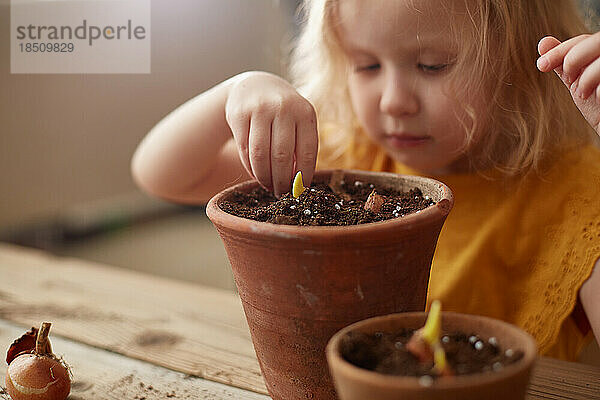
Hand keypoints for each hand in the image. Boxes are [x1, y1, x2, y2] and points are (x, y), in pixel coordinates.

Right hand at [225, 72, 317, 196]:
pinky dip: (250, 167)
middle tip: (281, 193)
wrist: (254, 86)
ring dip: (264, 177)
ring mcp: (259, 109)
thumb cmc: (283, 113)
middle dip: (282, 181)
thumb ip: (302, 147)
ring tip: (268, 186)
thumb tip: (299, 185)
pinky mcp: (238, 114)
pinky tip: (256, 174)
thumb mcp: (299, 121)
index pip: (307, 152)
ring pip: (260, 154)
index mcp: (305, 112)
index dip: (304, 176)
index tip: (300, 191)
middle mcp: (283, 108)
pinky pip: (244, 149)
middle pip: (282, 156)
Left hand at [536, 34, 599, 134]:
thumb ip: (563, 63)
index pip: (583, 40)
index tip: (541, 65)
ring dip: (586, 78)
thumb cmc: (597, 104)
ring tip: (583, 94)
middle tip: (569, 79)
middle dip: (573, 59)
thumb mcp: (577, 81)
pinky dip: (599, 89)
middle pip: (595, 42)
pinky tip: (597, 98)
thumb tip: (543, 43)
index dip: (559, 51)